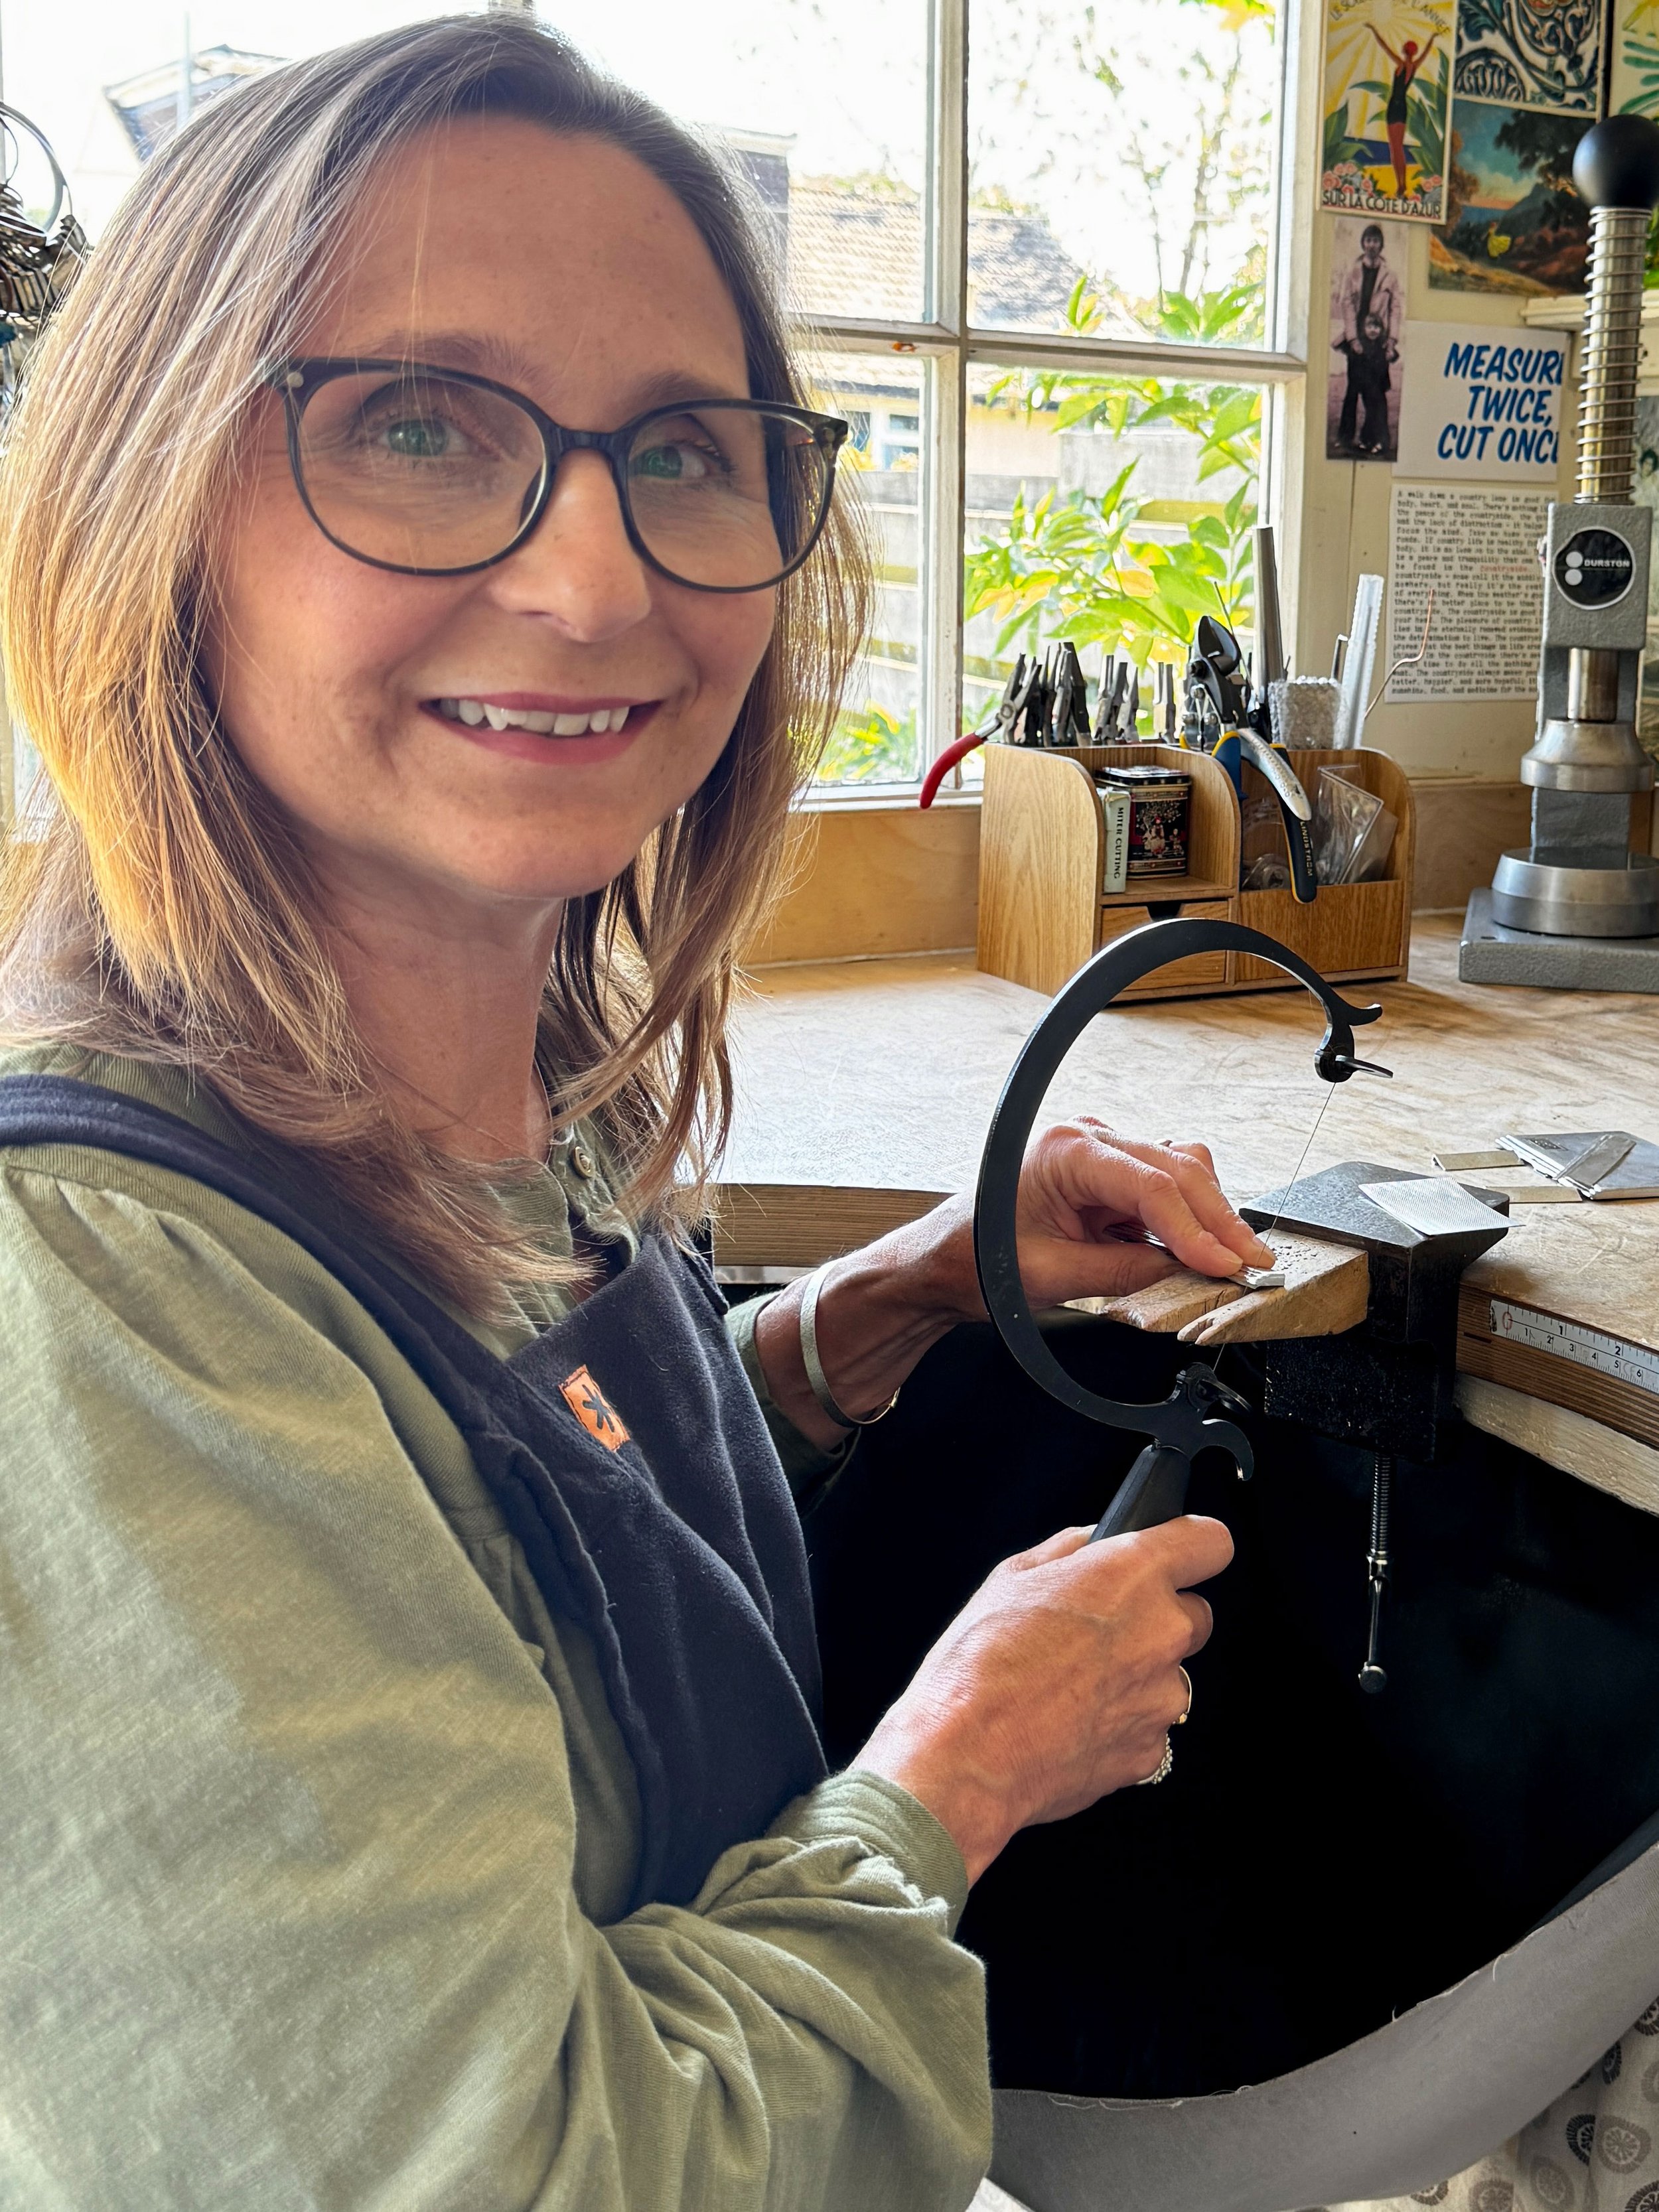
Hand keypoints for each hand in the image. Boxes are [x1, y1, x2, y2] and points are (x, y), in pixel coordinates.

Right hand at [860, 1515, 1232, 1882]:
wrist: (967, 1755)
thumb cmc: (980, 1664)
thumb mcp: (1011, 1576)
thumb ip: (1068, 1549)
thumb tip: (1092, 1543)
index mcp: (1133, 1575)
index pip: (1210, 1542)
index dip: (1191, 1547)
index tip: (1175, 1555)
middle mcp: (1162, 1633)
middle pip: (1195, 1613)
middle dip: (1157, 1616)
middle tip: (1100, 1629)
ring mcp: (1161, 1697)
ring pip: (1169, 1675)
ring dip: (1137, 1675)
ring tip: (1073, 1685)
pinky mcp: (1150, 1751)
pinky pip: (1148, 1726)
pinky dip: (1120, 1722)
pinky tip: (1071, 1721)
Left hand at [1001, 1119, 1275, 1305]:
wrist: (944, 1259)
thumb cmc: (977, 1258)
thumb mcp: (1051, 1275)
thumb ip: (1123, 1273)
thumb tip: (1185, 1275)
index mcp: (1065, 1151)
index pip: (1150, 1185)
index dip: (1195, 1229)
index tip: (1224, 1264)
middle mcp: (1087, 1138)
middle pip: (1176, 1169)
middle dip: (1218, 1219)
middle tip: (1252, 1262)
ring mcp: (1100, 1151)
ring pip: (1179, 1170)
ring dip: (1209, 1214)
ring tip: (1230, 1257)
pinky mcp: (1108, 1173)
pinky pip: (1163, 1186)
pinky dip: (1187, 1217)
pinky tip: (1198, 1249)